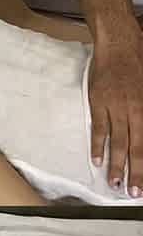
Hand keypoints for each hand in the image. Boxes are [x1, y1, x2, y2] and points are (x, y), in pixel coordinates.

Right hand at [90, 31, 142, 197]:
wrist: (119, 43)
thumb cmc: (140, 60)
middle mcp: (133, 111)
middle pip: (134, 148)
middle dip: (134, 172)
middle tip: (132, 192)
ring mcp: (115, 108)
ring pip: (116, 142)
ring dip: (115, 165)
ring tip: (114, 183)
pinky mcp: (99, 103)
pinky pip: (99, 128)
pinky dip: (98, 145)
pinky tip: (97, 160)